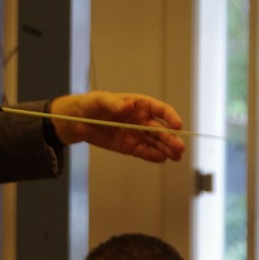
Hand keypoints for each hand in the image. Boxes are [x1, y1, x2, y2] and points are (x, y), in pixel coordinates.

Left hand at [49, 92, 185, 162]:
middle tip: (180, 148)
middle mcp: (142, 120)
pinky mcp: (129, 147)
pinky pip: (143, 152)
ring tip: (176, 157)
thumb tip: (128, 106)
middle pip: (161, 130)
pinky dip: (152, 156)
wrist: (78, 120)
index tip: (177, 126)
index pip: (161, 110)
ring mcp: (136, 134)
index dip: (171, 117)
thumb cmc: (91, 105)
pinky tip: (161, 159)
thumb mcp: (99, 100)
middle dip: (172, 139)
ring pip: (156, 143)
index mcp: (140, 104)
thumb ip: (113, 103)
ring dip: (167, 149)